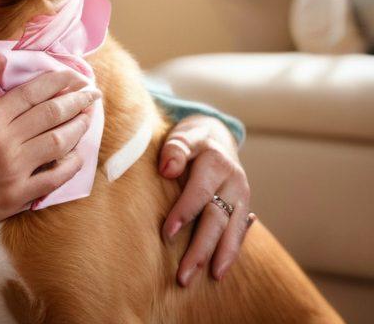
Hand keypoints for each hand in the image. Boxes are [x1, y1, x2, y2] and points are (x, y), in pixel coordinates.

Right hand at [0, 58, 99, 249]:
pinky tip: (78, 155)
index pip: (33, 92)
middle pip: (52, 114)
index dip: (58, 81)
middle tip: (91, 92)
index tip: (74, 75)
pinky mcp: (19, 195)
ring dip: (78, 127)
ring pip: (59, 143)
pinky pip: (54, 178)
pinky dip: (71, 165)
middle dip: (77, 99)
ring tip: (89, 116)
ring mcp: (16, 171)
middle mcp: (8, 142)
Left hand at [158, 113, 255, 285]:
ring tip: (210, 278)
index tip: (166, 234)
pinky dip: (231, 251)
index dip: (183, 213)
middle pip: (217, 219)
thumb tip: (167, 169)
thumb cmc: (192, 138)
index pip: (199, 193)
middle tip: (184, 274)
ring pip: (232, 230)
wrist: (217, 136)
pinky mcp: (244, 207)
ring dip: (220, 257)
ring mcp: (242, 196)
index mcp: (216, 163)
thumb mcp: (182, 134)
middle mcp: (234, 182)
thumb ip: (175, 149)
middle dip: (201, 248)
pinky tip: (220, 270)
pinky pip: (239, 232)